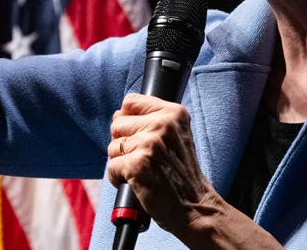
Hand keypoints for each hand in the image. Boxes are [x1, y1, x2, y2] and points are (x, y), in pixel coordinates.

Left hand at [107, 94, 221, 239]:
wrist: (195, 206)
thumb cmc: (182, 173)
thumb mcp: (176, 135)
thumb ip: (152, 120)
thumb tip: (117, 115)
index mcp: (173, 113)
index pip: (130, 101)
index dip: (128, 120)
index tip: (139, 135)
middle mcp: (163, 124)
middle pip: (117, 123)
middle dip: (123, 143)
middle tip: (144, 158)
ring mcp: (150, 144)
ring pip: (112, 146)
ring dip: (121, 162)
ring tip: (142, 171)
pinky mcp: (137, 164)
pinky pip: (111, 167)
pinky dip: (118, 178)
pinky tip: (136, 183)